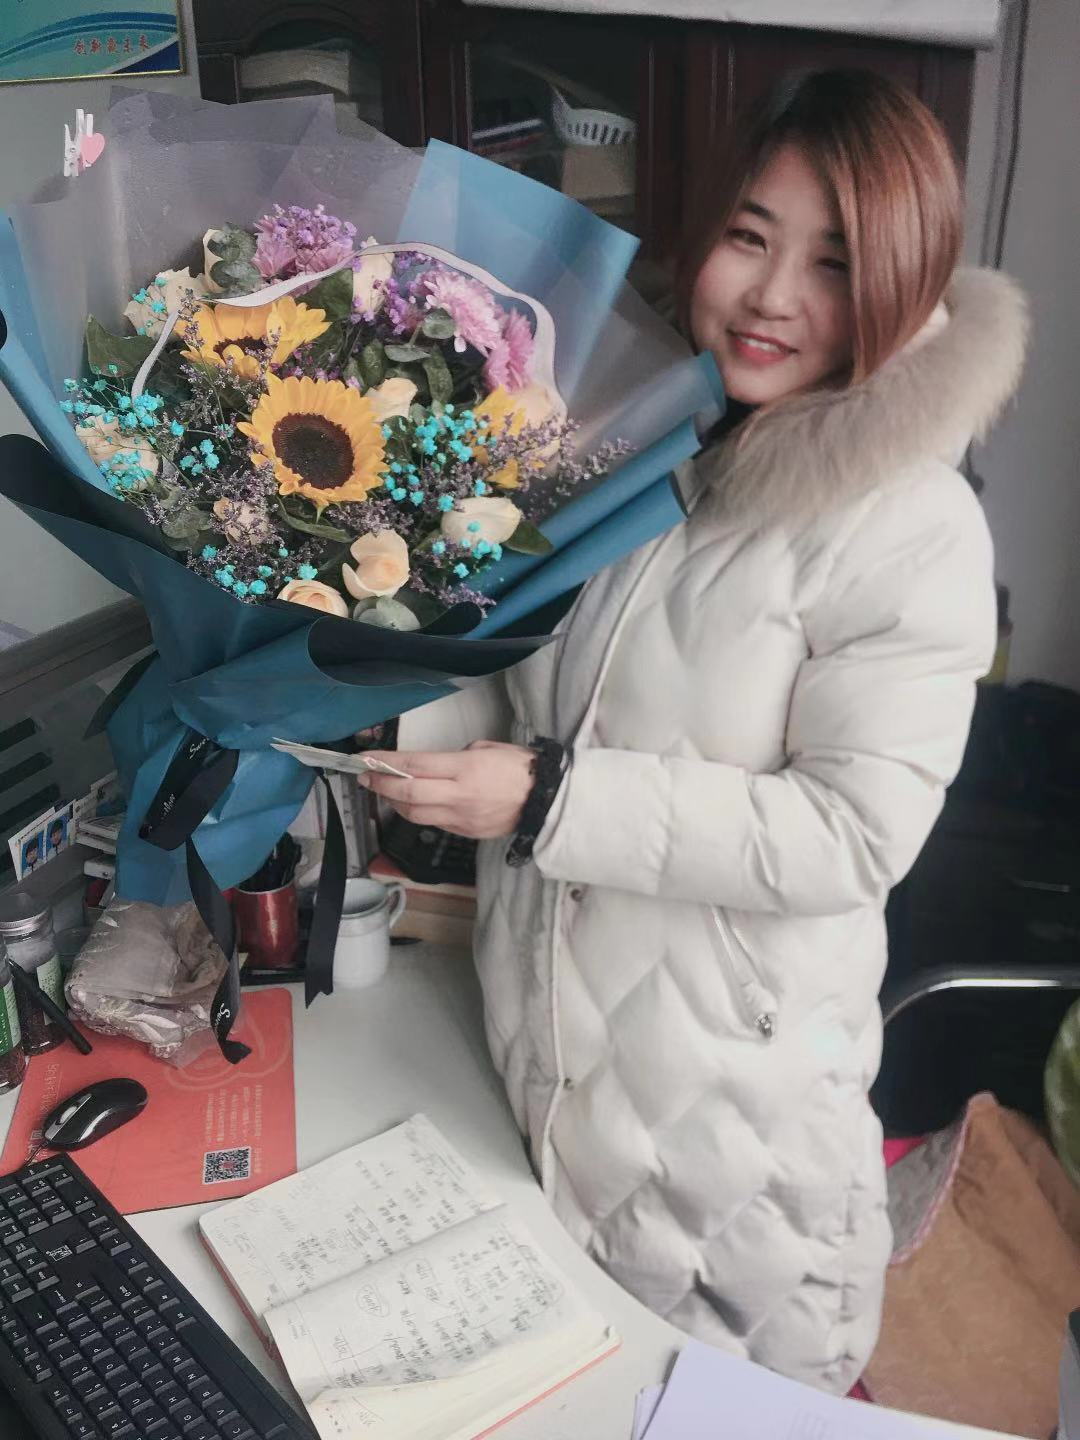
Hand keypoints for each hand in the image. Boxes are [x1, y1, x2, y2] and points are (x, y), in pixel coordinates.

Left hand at [358, 741, 534, 838]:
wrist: (546, 801)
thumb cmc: (521, 767)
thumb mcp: (488, 747)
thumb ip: (456, 756)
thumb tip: (435, 766)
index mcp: (466, 768)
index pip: (415, 766)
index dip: (385, 763)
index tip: (365, 759)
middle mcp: (459, 795)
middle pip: (408, 794)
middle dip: (381, 785)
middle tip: (365, 776)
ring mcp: (461, 818)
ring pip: (416, 814)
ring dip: (394, 803)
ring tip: (384, 791)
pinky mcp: (465, 832)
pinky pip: (434, 823)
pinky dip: (418, 813)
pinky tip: (413, 804)